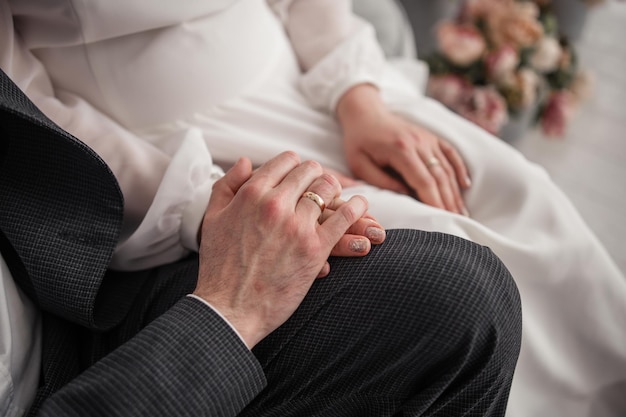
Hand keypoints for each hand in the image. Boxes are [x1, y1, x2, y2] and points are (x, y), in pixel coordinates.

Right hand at [194, 152, 370, 347]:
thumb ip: (228, 184)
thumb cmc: (219, 267)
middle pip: (309, 171)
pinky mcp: (315, 248)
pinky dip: (357, 207)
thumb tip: (246, 161)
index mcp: (251, 194)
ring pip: (328, 189)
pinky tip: (362, 204)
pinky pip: (345, 217)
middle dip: (314, 175)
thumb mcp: (212, 218)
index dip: (294, 165)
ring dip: (334, 189)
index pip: (284, 161)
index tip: (298, 175)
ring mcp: (297, 225)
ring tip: (336, 195)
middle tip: (318, 184)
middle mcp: (275, 204)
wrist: (229, 308)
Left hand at [337, 84, 471, 215]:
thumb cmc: (359, 143)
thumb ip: (383, 182)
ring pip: (447, 167)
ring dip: (455, 191)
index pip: (424, 181)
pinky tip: (465, 185)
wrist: (365, 114)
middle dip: (448, 201)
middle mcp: (419, 142)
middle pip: (440, 176)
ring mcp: (427, 138)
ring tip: (461, 212)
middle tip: (456, 222)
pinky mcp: (431, 137)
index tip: (442, 219)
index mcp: (401, 150)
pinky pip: (450, 153)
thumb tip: (406, 197)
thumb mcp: (361, 166)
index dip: (434, 202)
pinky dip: (459, 169)